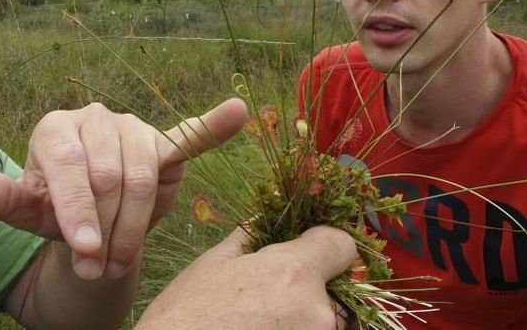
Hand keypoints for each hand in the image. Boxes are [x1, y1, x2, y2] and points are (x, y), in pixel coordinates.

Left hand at [0, 98, 247, 280]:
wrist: (90, 212)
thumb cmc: (55, 208)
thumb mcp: (25, 209)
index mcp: (57, 127)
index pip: (70, 164)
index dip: (77, 211)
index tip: (83, 252)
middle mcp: (96, 117)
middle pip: (109, 175)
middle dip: (104, 229)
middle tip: (97, 267)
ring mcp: (134, 128)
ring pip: (143, 175)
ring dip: (134, 225)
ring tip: (120, 260)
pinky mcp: (165, 144)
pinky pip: (188, 134)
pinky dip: (212, 126)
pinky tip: (236, 111)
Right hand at [136, 226, 356, 329]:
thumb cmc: (184, 317)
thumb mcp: (214, 263)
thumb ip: (252, 234)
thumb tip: (270, 209)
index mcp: (293, 274)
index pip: (342, 245)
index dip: (324, 244)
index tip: (308, 252)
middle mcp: (316, 313)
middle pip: (338, 290)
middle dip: (314, 289)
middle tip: (273, 298)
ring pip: (329, 322)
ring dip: (307, 318)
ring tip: (264, 321)